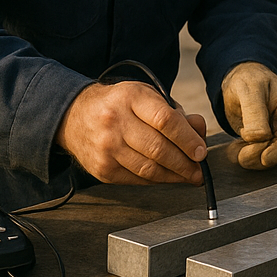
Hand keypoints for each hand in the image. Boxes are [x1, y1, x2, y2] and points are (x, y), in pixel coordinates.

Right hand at [56, 82, 207, 185]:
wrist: (75, 116)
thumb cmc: (121, 104)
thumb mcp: (147, 96)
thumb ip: (175, 113)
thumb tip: (199, 134)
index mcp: (131, 97)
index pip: (165, 120)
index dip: (187, 139)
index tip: (201, 151)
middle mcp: (115, 122)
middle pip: (158, 148)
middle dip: (185, 163)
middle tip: (200, 170)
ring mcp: (106, 147)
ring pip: (149, 169)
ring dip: (174, 176)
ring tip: (189, 176)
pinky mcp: (102, 169)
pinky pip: (137, 179)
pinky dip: (157, 180)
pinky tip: (168, 177)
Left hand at [221, 62, 276, 168]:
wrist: (239, 78)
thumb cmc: (248, 78)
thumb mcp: (249, 90)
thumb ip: (254, 113)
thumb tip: (260, 139)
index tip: (264, 158)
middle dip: (263, 156)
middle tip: (242, 155)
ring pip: (271, 157)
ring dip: (253, 158)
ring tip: (236, 149)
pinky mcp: (265, 141)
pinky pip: (259, 156)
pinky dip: (246, 156)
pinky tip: (236, 148)